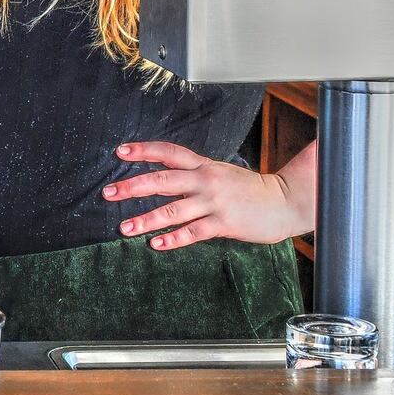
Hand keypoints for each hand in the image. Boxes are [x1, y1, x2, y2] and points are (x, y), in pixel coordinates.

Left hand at [101, 142, 310, 250]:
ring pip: (174, 210)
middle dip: (132, 186)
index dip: (143, 150)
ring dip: (146, 219)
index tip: (120, 152)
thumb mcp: (220, 172)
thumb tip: (160, 179)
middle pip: (163, 180)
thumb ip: (193, 174)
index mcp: (203, 165)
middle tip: (108, 193)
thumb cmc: (249, 189)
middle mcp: (206, 180)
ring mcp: (215, 202)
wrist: (285, 201)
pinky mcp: (224, 223)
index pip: (168, 152)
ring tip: (124, 227)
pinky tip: (156, 244)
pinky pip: (193, 232)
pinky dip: (173, 239)